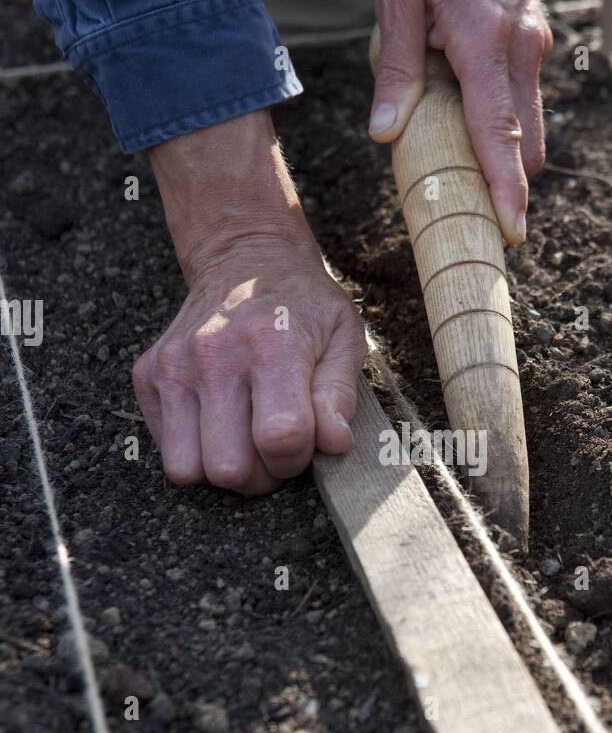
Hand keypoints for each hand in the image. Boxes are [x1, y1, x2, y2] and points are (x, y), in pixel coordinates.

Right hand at [134, 112, 366, 494]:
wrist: (245, 258)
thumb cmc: (303, 305)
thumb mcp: (343, 337)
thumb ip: (339, 394)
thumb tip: (332, 444)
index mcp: (271, 346)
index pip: (279, 439)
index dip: (297, 458)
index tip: (305, 442)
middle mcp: (213, 355)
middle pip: (229, 468)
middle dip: (260, 474)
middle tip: (275, 447)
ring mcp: (173, 366)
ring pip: (187, 469)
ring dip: (222, 469)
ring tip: (246, 441)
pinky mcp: (147, 375)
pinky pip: (165, 451)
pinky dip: (194, 450)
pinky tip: (220, 421)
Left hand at [368, 0, 552, 244]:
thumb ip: (396, 70)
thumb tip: (387, 134)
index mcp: (485, 43)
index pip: (499, 132)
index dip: (506, 187)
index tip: (513, 230)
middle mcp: (521, 49)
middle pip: (525, 141)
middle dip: (504, 178)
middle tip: (466, 204)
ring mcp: (533, 44)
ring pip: (527, 123)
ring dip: (500, 146)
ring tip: (455, 148)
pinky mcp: (532, 39)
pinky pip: (522, 96)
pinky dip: (500, 117)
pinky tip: (460, 101)